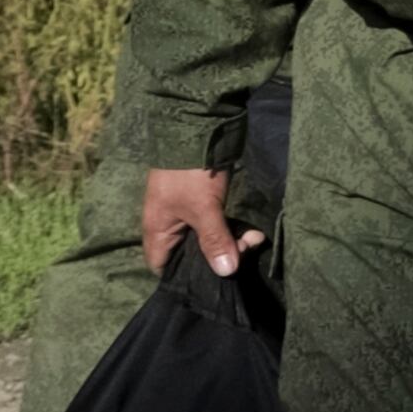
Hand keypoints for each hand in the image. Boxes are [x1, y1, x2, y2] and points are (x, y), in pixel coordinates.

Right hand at [141, 167, 257, 276]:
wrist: (196, 132)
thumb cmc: (190, 174)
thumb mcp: (204, 209)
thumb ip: (214, 241)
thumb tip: (226, 272)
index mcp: (158, 232)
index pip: (163, 268)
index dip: (185, 278)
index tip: (214, 278)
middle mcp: (169, 227)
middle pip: (192, 258)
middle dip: (220, 258)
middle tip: (245, 250)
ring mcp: (185, 216)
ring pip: (209, 242)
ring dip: (233, 244)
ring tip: (254, 239)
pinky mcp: (203, 206)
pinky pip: (217, 228)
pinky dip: (233, 231)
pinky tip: (253, 233)